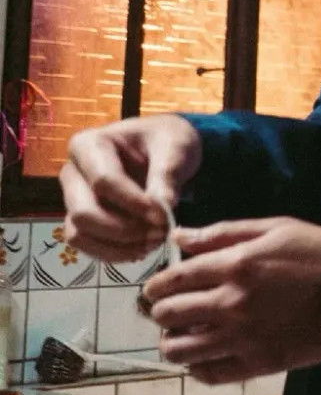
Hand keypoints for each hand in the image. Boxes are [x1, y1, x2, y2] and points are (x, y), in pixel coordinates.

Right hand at [59, 115, 202, 261]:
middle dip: (123, 230)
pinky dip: (113, 253)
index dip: (133, 203)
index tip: (164, 215)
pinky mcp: (81, 219)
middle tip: (160, 233)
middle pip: (84, 212)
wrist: (164, 150)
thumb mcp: (175, 147)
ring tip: (153, 243)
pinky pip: (86, 244)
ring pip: (80, 233)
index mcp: (88, 145)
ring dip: (118, 246)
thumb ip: (167, 175)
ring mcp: (73, 198)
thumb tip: (162, 208)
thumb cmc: (166, 141)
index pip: (104, 181)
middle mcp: (72, 172)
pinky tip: (142, 249)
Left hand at [143, 218, 320, 384]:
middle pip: (168, 315)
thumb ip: (223, 233)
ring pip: (179, 351)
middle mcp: (232, 304)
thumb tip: (179, 238)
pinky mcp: (258, 363)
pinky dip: (196, 367)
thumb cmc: (319, 254)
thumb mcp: (275, 228)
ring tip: (182, 336)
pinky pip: (208, 374)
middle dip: (161, 311)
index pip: (172, 279)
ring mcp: (243, 337)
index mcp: (235, 266)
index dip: (156, 285)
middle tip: (170, 310)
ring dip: (172, 342)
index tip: (156, 289)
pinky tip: (204, 356)